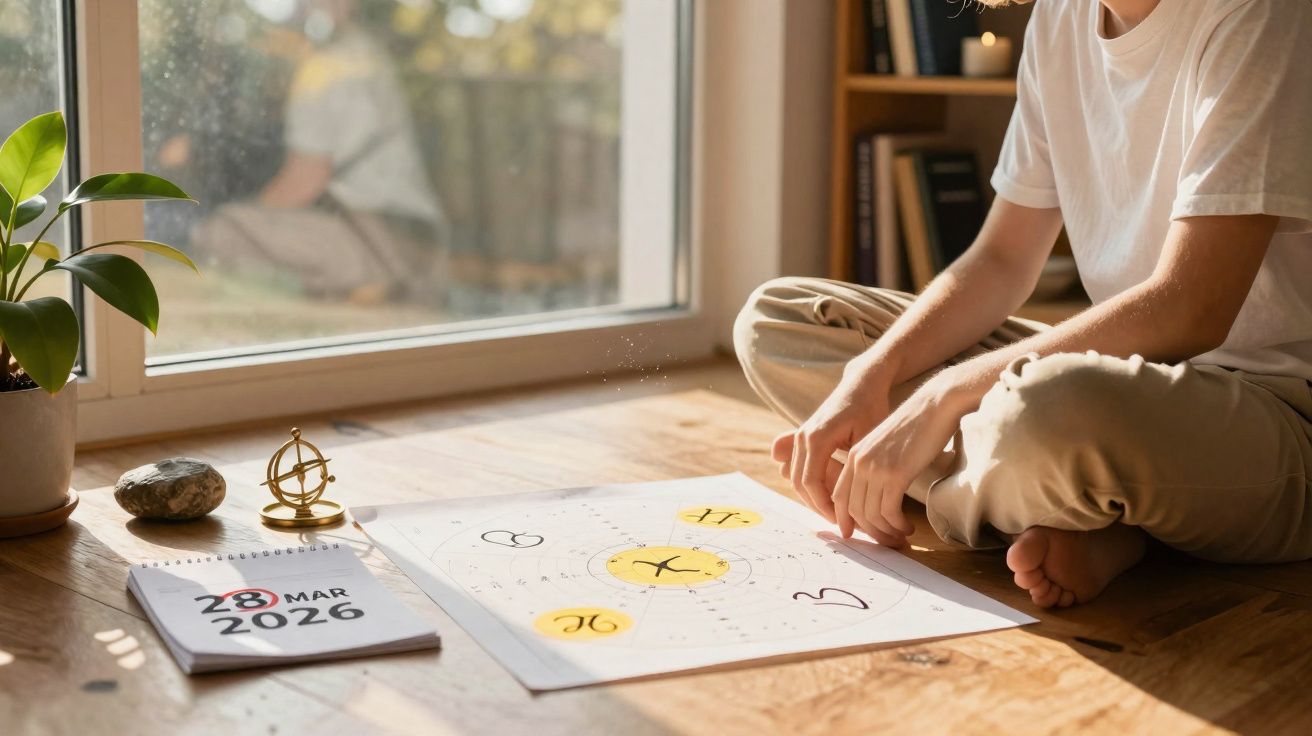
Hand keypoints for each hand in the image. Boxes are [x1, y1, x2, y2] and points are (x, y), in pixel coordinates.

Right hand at [775, 364, 893, 521]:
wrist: (862, 383)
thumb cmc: (871, 408)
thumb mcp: (867, 439)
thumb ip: (852, 468)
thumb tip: (847, 502)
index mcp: (817, 438)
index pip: (811, 483)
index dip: (825, 506)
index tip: (843, 521)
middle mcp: (803, 436)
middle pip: (800, 484)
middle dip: (818, 506)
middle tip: (841, 522)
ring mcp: (800, 435)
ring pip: (796, 478)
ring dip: (814, 497)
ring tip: (838, 510)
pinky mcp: (803, 436)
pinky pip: (800, 468)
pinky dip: (814, 484)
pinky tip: (833, 492)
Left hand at [832, 372, 967, 546]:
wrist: (934, 406)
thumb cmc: (916, 427)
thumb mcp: (886, 448)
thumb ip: (876, 468)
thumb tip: (877, 497)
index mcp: (854, 456)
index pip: (840, 496)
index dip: (845, 519)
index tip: (854, 534)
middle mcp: (859, 463)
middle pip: (853, 510)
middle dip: (869, 532)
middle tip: (887, 541)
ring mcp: (875, 468)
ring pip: (871, 514)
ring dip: (885, 532)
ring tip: (900, 536)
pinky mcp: (894, 474)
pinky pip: (888, 511)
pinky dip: (897, 525)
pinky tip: (908, 527)